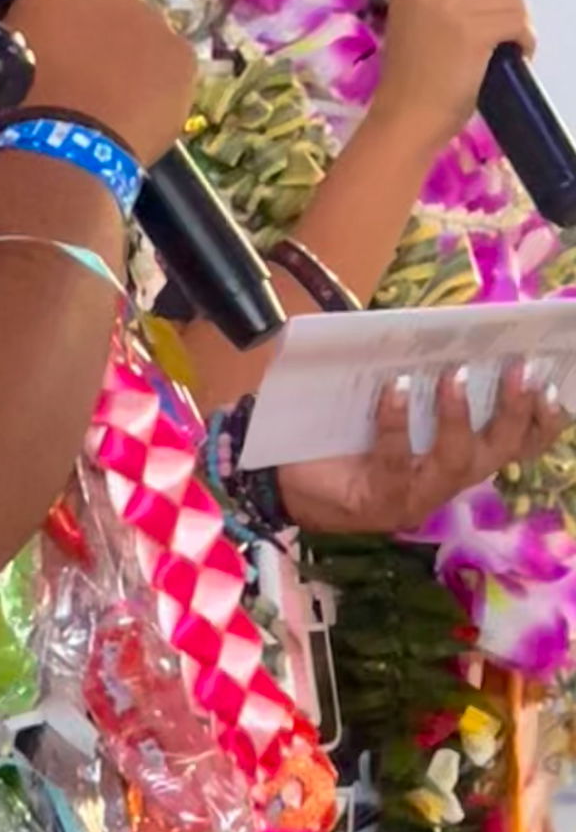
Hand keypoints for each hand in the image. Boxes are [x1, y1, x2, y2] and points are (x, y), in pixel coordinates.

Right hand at [7, 0, 197, 165]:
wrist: (63, 148)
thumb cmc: (17, 98)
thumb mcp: (8, 44)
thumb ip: (37, 15)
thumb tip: (51, 20)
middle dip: (104, 16)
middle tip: (85, 61)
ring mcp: (154, 18)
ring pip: (146, 28)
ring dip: (132, 49)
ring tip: (112, 93)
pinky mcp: (183, 56)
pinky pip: (170, 61)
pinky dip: (158, 80)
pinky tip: (136, 109)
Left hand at [279, 366, 567, 534]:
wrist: (282, 477)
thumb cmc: (341, 434)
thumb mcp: (385, 401)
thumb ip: (417, 379)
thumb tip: (440, 330)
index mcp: (457, 457)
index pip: (517, 445)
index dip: (544, 420)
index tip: (555, 382)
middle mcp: (445, 481)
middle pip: (500, 450)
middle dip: (516, 411)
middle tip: (522, 369)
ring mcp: (415, 495)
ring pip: (456, 460)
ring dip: (460, 415)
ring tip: (453, 375)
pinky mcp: (379, 500)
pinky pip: (396, 460)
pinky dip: (397, 422)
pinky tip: (394, 389)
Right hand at [370, 0, 535, 154]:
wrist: (406, 116)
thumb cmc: (412, 75)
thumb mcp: (413, 16)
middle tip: (498, 26)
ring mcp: (449, 5)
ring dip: (518, 20)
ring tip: (505, 44)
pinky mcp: (472, 30)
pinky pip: (518, 21)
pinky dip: (524, 39)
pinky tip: (512, 54)